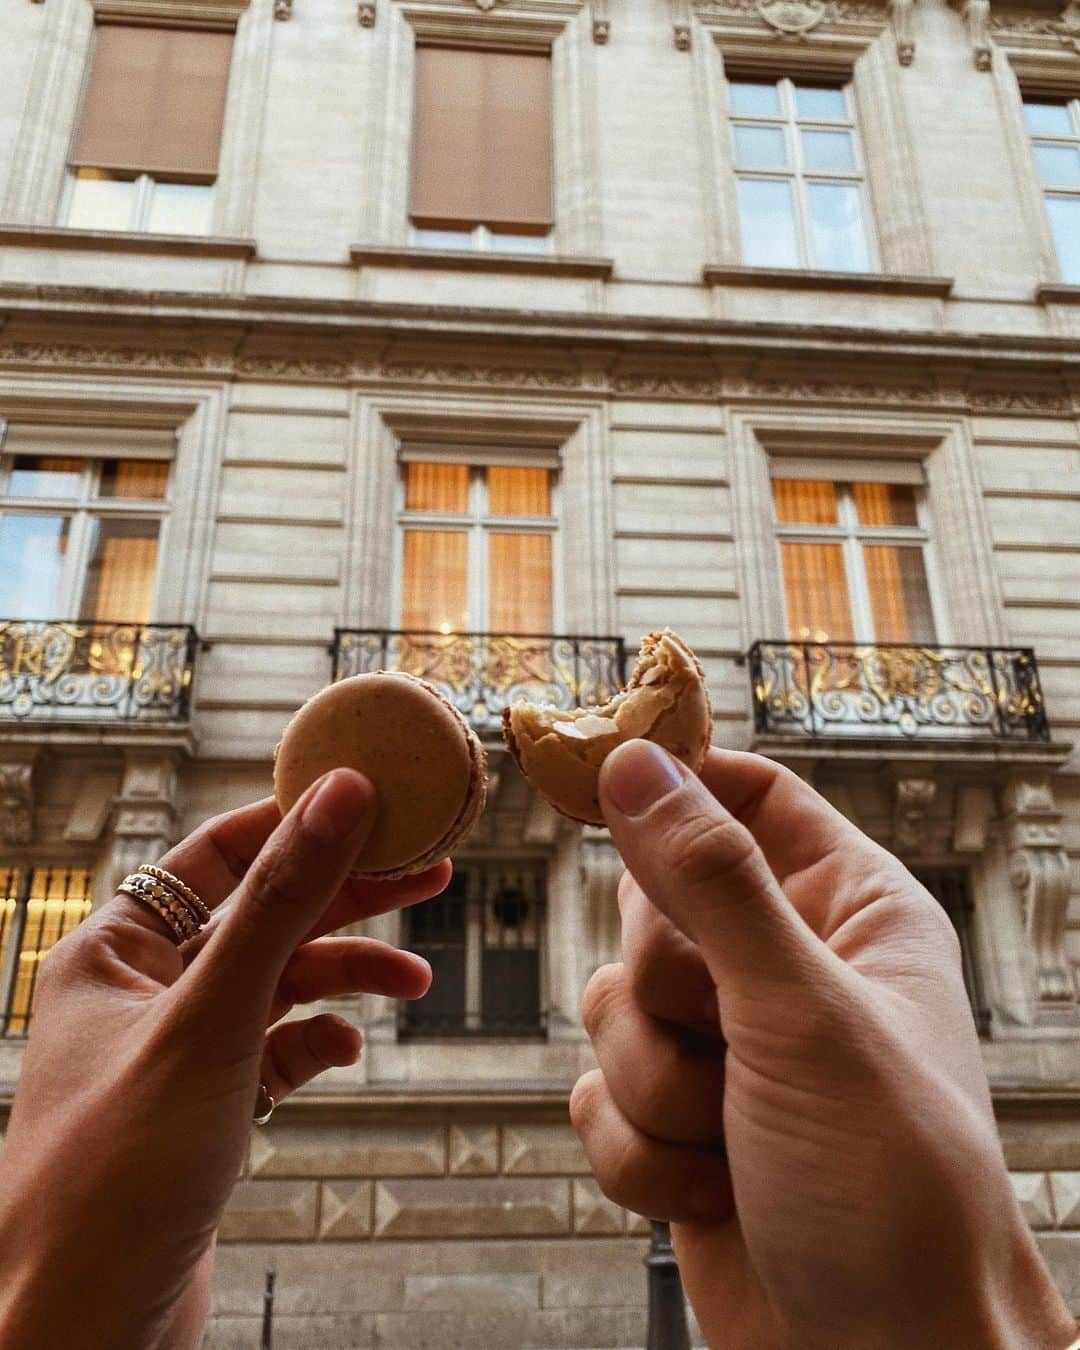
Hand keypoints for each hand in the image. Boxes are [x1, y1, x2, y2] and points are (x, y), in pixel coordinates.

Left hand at [0, 769, 447, 1349]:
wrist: (83, 1328)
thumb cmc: (112, 1174)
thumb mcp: (211, 1016)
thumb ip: (280, 902)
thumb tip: (340, 796)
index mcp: (116, 947)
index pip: (217, 851)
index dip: (297, 820)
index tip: (374, 803)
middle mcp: (143, 989)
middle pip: (262, 911)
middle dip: (346, 895)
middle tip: (429, 871)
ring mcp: (177, 1049)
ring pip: (278, 980)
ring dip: (347, 974)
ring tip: (415, 977)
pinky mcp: (206, 1106)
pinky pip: (276, 1047)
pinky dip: (318, 1041)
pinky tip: (346, 1053)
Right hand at [570, 742, 1075, 1349]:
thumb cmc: (894, 1190)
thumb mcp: (803, 1016)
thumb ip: (712, 882)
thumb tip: (637, 764)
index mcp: (846, 911)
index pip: (747, 796)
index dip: (675, 786)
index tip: (599, 783)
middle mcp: (781, 969)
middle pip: (652, 904)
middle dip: (663, 990)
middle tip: (722, 1034)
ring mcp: (724, 1049)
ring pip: (610, 1007)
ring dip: (653, 1087)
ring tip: (731, 1138)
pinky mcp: (675, 1124)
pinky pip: (594, 1097)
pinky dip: (639, 1153)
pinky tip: (712, 1192)